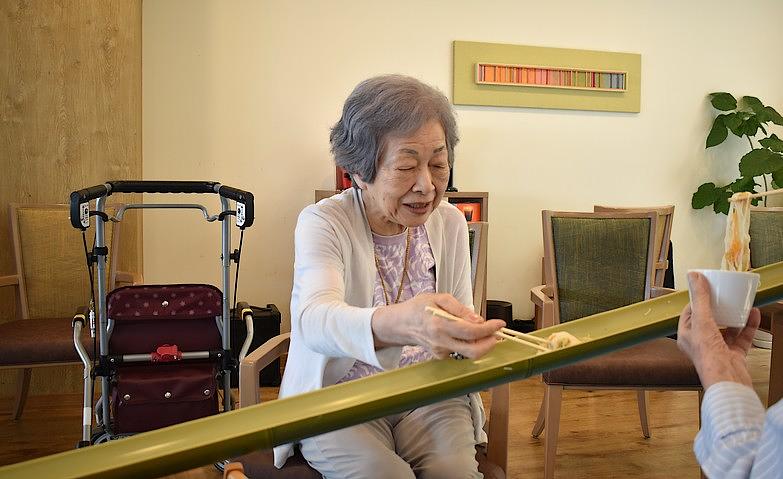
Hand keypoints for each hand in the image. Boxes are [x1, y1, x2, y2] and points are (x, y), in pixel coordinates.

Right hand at [372, 293, 504, 358]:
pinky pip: (461, 352)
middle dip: (490, 343)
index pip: (470, 332)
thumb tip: (478, 319)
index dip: (489, 329)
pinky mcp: (441, 357)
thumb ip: (459, 309)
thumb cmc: (419, 308)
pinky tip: (466, 334)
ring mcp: (441, 352)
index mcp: (439, 325)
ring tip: (482, 330)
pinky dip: (469, 344)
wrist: (402, 323)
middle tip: (496, 333)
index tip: (500, 324)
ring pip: (469, 353)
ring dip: (481, 344)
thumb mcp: (439, 298)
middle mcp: (440, 342)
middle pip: (473, 351)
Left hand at [677, 271, 759, 388]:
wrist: (728, 379)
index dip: (696, 301)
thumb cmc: (709, 354)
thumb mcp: (702, 320)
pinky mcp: (733, 355)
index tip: (705, 289)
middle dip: (717, 307)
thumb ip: (700, 298)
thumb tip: (694, 277)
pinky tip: (753, 315)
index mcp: (686, 335)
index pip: (689, 313)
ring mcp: (718, 349)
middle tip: (724, 295)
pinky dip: (748, 326)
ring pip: (726, 328)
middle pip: (708, 320)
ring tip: (740, 303)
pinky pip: (741, 337)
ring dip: (734, 315)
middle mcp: (700, 343)